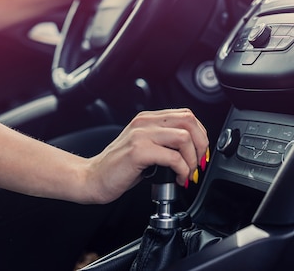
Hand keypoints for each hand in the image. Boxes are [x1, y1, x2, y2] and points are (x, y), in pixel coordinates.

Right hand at [84, 109, 208, 203]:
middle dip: (201, 145)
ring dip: (192, 159)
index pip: (186, 115)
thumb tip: (193, 150)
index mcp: (147, 119)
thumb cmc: (119, 167)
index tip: (201, 153)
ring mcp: (140, 135)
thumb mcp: (144, 147)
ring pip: (183, 137)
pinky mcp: (138, 152)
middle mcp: (144, 123)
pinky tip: (178, 178)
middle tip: (198, 164)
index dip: (200, 134)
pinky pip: (172, 157)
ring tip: (187, 173)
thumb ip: (164, 141)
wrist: (92, 179)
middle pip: (189, 121)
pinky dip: (182, 170)